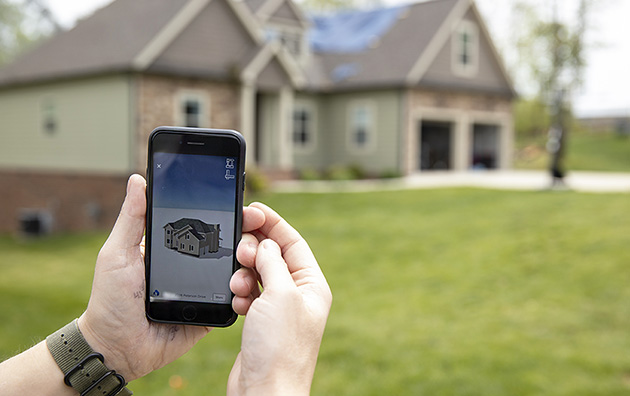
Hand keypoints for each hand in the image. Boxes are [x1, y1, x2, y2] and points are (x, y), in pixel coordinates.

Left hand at [77, 175, 265, 380]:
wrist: (114, 348)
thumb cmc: (110, 299)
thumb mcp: (117, 253)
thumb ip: (131, 218)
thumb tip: (138, 179)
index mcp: (175, 248)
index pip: (206, 225)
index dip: (227, 213)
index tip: (245, 203)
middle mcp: (194, 266)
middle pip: (229, 245)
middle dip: (246, 235)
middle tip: (255, 228)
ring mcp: (205, 291)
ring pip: (238, 272)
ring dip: (248, 262)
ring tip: (247, 258)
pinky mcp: (211, 314)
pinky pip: (234, 302)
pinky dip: (244, 293)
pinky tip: (245, 285)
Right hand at [228, 203, 332, 395]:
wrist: (264, 393)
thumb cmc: (280, 348)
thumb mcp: (280, 295)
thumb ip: (273, 262)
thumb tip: (265, 242)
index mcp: (312, 285)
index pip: (293, 242)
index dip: (273, 223)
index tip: (252, 210)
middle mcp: (298, 295)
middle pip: (274, 256)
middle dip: (254, 251)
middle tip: (240, 252)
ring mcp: (279, 310)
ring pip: (258, 275)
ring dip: (244, 274)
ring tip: (239, 285)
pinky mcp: (260, 323)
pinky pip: (248, 295)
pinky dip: (240, 293)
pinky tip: (237, 301)